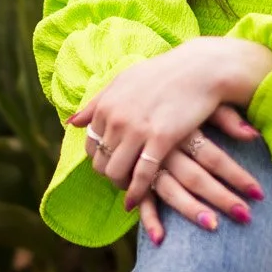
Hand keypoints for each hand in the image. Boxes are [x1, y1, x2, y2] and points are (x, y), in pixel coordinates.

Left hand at [70, 37, 271, 230]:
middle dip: (109, 175)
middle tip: (123, 180)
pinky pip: (142, 175)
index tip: (113, 165)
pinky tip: (135, 202)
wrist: (200, 69)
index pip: (91, 145)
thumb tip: (72, 123)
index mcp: (106, 105)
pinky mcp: (160, 139)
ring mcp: (137, 130)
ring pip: (116, 172)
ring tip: (130, 189)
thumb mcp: (124, 81)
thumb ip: (97, 103)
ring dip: (120, 186)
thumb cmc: (164, 74)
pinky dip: (136, 192)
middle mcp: (116, 118)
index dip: (100, 160)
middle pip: (100, 162)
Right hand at [136, 105, 262, 245]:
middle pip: (195, 177)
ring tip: (213, 226)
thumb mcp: (201, 99)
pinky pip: (141, 199)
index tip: (259, 194)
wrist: (133, 90)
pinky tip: (162, 239)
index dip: (237, 175)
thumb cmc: (176, 96)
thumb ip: (227, 118)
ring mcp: (145, 162)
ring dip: (190, 209)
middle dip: (221, 197)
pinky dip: (150, 218)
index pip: (214, 157)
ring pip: (169, 190)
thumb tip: (255, 136)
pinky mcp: (132, 174)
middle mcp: (164, 147)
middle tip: (246, 217)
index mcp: (182, 128)